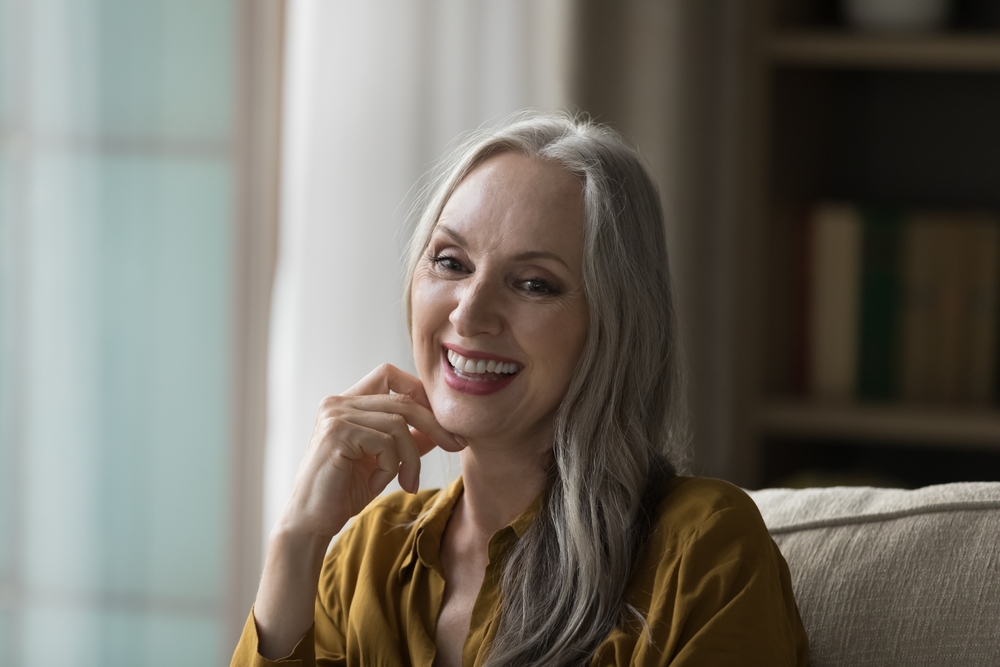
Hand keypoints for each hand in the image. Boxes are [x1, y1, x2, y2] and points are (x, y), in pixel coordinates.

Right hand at [276, 363, 463, 539]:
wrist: (312, 521)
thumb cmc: (345, 491)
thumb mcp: (385, 460)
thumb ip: (408, 439)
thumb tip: (442, 426)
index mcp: (347, 402)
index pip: (389, 374)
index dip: (419, 391)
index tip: (442, 421)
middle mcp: (338, 402)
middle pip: (402, 399)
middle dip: (435, 424)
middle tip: (457, 445)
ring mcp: (335, 415)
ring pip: (398, 424)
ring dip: (411, 458)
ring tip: (407, 482)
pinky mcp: (336, 433)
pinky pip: (385, 443)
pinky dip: (391, 467)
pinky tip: (377, 484)